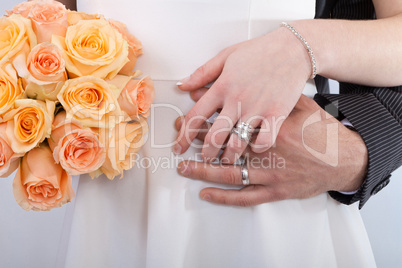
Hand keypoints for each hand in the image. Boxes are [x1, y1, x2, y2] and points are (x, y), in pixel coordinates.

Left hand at [174, 27, 311, 163]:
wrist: (293, 48)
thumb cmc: (260, 51)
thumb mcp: (225, 56)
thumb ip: (202, 73)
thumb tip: (182, 85)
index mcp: (222, 87)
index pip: (195, 116)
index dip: (183, 136)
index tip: (179, 147)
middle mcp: (237, 100)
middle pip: (214, 136)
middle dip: (206, 153)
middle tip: (205, 157)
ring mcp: (257, 108)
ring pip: (237, 142)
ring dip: (229, 156)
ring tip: (226, 160)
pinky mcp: (277, 114)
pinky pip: (264, 140)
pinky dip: (257, 148)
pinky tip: (254, 149)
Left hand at [175, 94, 367, 206]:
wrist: (346, 157)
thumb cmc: (320, 128)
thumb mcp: (298, 103)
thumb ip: (267, 94)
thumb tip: (235, 86)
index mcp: (266, 123)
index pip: (224, 120)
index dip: (202, 121)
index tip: (185, 120)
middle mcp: (263, 149)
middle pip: (221, 145)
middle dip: (197, 141)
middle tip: (179, 140)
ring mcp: (269, 172)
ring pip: (227, 172)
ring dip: (202, 170)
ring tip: (183, 166)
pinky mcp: (275, 190)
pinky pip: (244, 196)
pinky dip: (224, 197)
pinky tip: (206, 194)